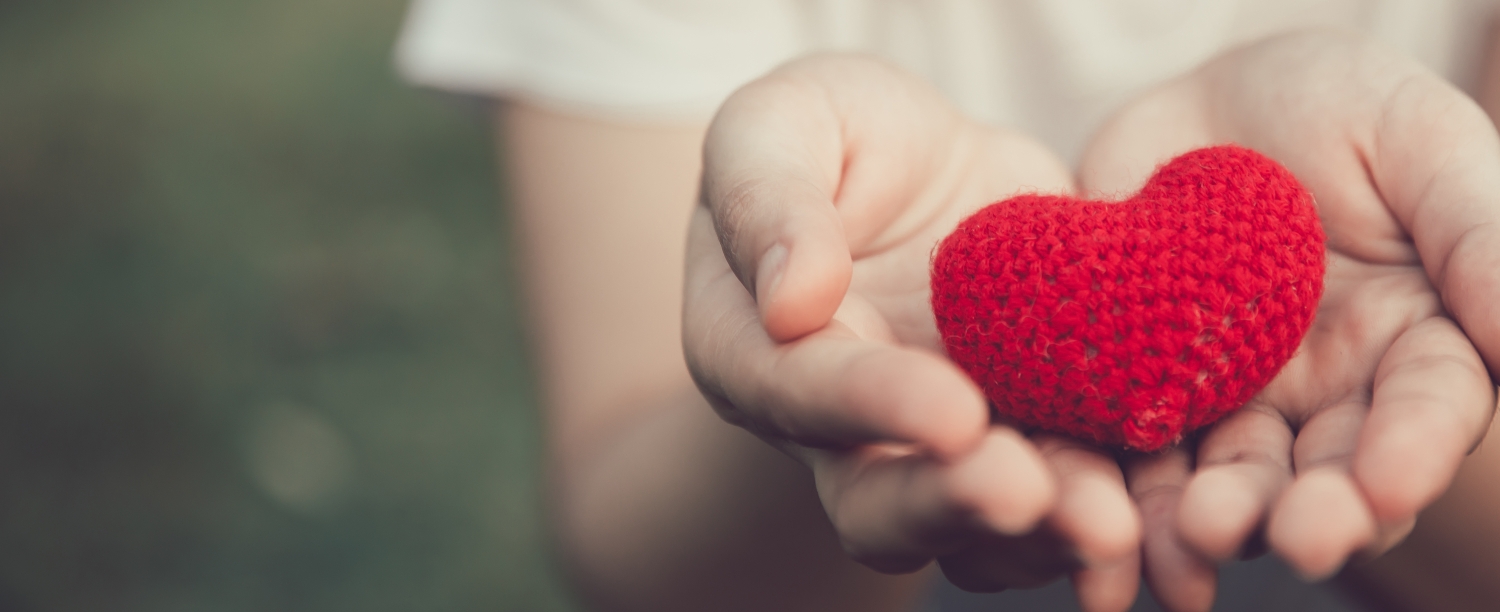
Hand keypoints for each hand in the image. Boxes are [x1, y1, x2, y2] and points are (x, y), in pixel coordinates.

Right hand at [684, 54, 1140, 610]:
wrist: (917, 170)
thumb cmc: (828, 138)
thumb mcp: (779, 125)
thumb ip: (766, 198)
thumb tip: (791, 300)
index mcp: (754, 350)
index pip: (800, 391)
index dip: (872, 407)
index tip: (953, 413)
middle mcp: (835, 428)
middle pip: (877, 502)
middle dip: (955, 506)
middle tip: (1030, 497)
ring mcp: (931, 450)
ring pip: (972, 527)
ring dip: (1041, 535)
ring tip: (1112, 524)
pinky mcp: (1020, 439)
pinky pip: (1055, 499)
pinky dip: (1104, 509)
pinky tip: (1158, 504)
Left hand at [1079, 30, 1499, 610]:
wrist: (1199, 103)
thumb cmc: (1331, 105)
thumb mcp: (1418, 140)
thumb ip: (1476, 234)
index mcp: (1417, 343)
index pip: (1429, 411)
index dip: (1410, 453)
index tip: (1385, 486)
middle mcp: (1328, 394)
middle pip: (1327, 470)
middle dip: (1314, 511)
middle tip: (1297, 540)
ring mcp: (1229, 399)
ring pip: (1227, 477)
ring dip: (1215, 518)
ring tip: (1197, 535)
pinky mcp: (1139, 390)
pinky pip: (1129, 450)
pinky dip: (1121, 492)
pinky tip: (1106, 523)